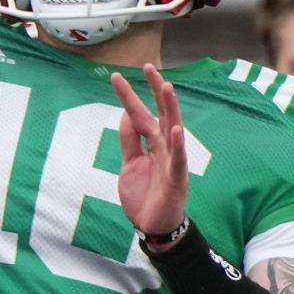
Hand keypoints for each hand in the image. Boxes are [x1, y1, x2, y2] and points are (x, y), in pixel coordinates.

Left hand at [111, 64, 187, 236]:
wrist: (152, 226)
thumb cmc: (145, 194)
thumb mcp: (130, 164)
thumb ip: (130, 140)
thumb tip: (126, 114)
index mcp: (151, 144)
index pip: (140, 115)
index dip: (129, 97)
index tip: (116, 76)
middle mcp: (164, 148)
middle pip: (160, 114)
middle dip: (156, 91)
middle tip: (148, 67)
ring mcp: (172, 162)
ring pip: (172, 131)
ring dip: (170, 109)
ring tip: (166, 87)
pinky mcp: (176, 179)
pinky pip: (178, 160)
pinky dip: (177, 145)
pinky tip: (175, 130)